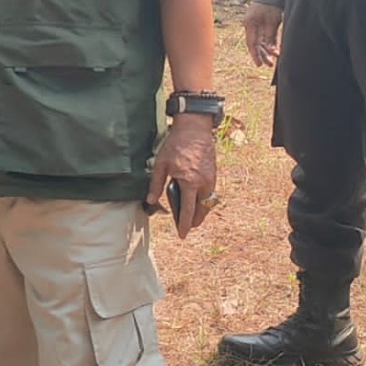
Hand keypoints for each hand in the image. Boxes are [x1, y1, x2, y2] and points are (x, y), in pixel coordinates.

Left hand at [146, 114, 217, 239]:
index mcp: (189, 183)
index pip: (188, 210)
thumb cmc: (176, 145)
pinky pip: (210, 193)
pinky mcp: (214, 174)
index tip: (182, 235)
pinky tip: (195, 199)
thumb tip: (150, 200)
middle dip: (194, 221)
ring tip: (190, 214)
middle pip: (201, 210)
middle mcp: (204, 184)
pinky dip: (203, 200)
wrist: (195, 130)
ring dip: (200, 211)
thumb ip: (156, 184)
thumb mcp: (161, 164)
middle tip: (186, 226)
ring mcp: (211, 179)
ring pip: (207, 203)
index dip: (184, 224)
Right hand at [243, 2, 282, 66]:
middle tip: (270, 64)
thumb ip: (270, 36)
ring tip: (272, 61)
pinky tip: (274, 51)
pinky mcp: (262, 24)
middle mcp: (250, 26)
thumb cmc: (271, 5)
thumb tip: (272, 51)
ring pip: (260, 42)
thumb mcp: (272, 21)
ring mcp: (255, 25)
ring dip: (266, 51)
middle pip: (255, 44)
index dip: (255, 54)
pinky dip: (269, 44)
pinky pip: (265, 37)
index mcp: (249, 24)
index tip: (259, 64)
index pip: (251, 43)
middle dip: (262, 55)